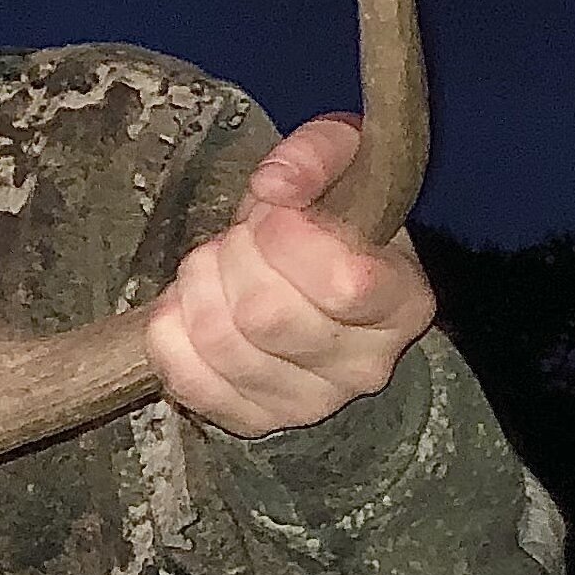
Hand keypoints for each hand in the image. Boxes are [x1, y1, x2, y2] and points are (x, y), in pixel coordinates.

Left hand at [146, 113, 434, 435]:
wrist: (316, 273)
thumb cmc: (332, 219)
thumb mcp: (342, 161)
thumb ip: (316, 154)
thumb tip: (276, 186)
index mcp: (403, 302)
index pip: (345, 284)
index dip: (290, 238)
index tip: (274, 212)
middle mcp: (366, 367)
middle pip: (268, 315)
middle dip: (235, 255)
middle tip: (241, 235)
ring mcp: (310, 403)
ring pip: (223, 345)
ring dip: (199, 286)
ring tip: (215, 265)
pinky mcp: (255, 420)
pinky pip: (188, 379)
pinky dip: (171, 331)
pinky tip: (189, 305)